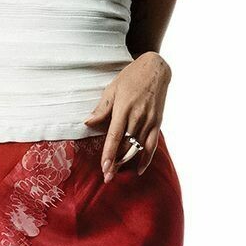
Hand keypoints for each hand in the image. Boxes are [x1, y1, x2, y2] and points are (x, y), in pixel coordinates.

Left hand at [82, 51, 171, 180]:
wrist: (156, 69)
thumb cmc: (131, 77)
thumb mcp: (112, 89)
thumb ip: (101, 109)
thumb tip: (87, 122)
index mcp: (123, 109)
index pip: (114, 136)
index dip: (109, 153)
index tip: (104, 168)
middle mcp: (137, 117)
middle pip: (125, 146)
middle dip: (116, 163)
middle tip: (107, 177)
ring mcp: (149, 121)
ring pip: (138, 148)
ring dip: (127, 162)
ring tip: (117, 173)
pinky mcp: (157, 123)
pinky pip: (152, 145)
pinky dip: (146, 158)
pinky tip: (139, 169)